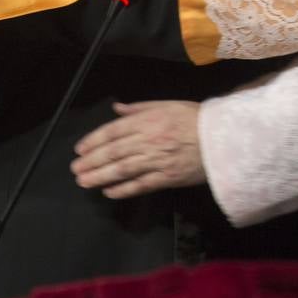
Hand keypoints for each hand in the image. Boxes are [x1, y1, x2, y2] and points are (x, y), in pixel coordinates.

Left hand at [71, 101, 203, 197]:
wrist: (222, 138)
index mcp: (149, 120)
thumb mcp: (167, 105)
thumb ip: (139, 109)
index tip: (80, 149)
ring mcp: (158, 160)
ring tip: (84, 181)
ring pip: (123, 170)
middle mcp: (149, 140)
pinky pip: (141, 185)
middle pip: (114, 152)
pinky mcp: (167, 177)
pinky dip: (123, 189)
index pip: (114, 131)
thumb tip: (116, 109)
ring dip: (101, 176)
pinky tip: (108, 192)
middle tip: (75, 169)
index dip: (94, 140)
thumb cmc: (194, 118)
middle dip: (92, 161)